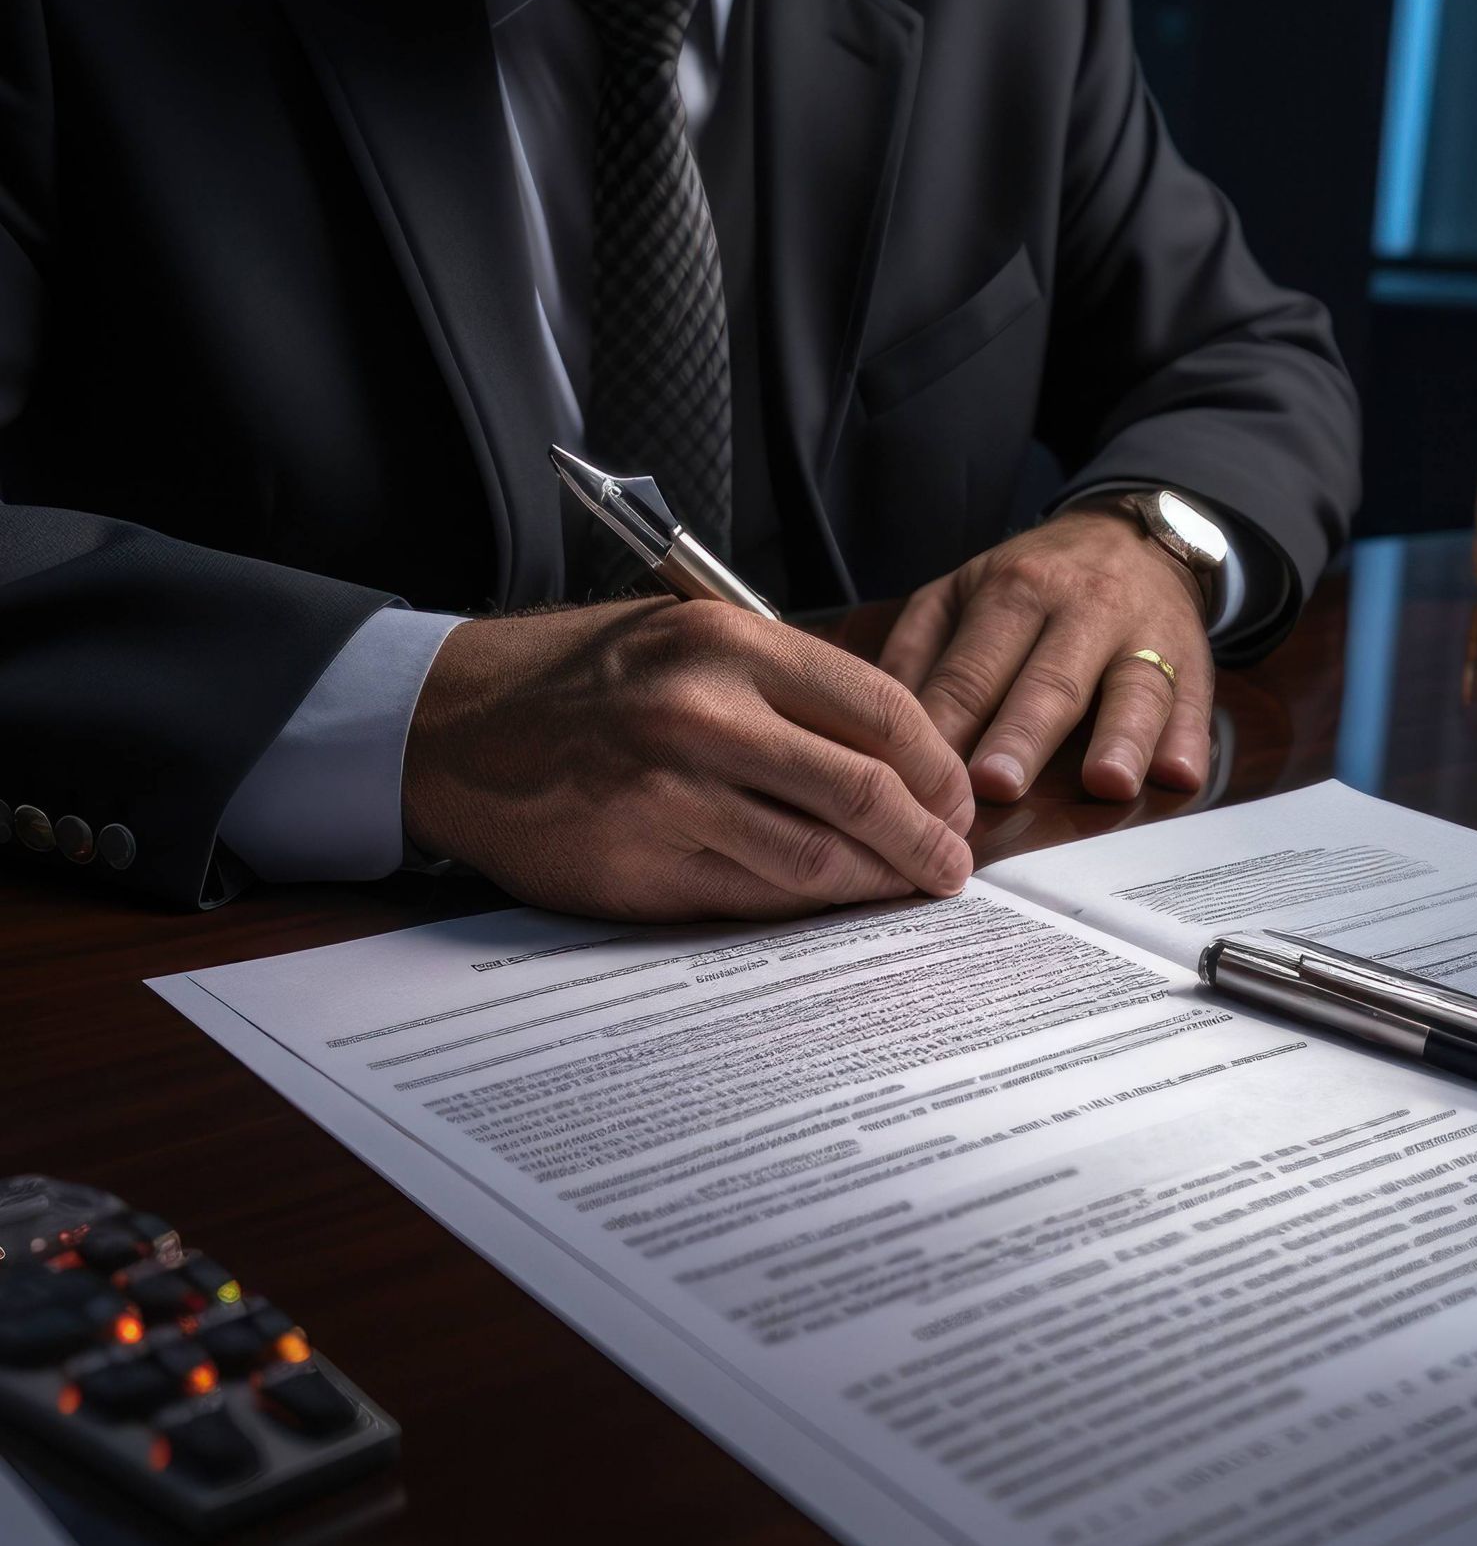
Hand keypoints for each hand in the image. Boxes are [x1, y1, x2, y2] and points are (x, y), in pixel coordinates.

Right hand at [403, 598, 974, 921]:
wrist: (452, 725)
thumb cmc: (581, 681)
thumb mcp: (686, 639)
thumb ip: (787, 687)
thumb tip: (896, 756)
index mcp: (728, 643)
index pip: (881, 709)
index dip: (937, 766)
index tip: (956, 798)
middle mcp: (703, 714)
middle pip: (866, 790)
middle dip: (929, 838)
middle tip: (951, 864)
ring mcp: (670, 795)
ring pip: (819, 858)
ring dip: (880, 883)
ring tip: (906, 889)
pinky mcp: (642, 865)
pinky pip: (757, 897)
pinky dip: (810, 907)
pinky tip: (833, 902)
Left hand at [878, 508, 1213, 803]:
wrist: (1140, 536)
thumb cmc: (1037, 583)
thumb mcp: (964, 591)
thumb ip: (919, 650)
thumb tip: (880, 723)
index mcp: (1014, 591)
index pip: (973, 670)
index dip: (950, 725)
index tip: (926, 779)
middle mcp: (1082, 609)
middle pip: (1050, 681)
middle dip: (1023, 735)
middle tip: (997, 785)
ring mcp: (1145, 635)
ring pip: (1133, 689)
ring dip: (1120, 738)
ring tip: (1106, 784)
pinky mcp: (1195, 662)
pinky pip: (1194, 703)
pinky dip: (1190, 740)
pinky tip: (1181, 773)